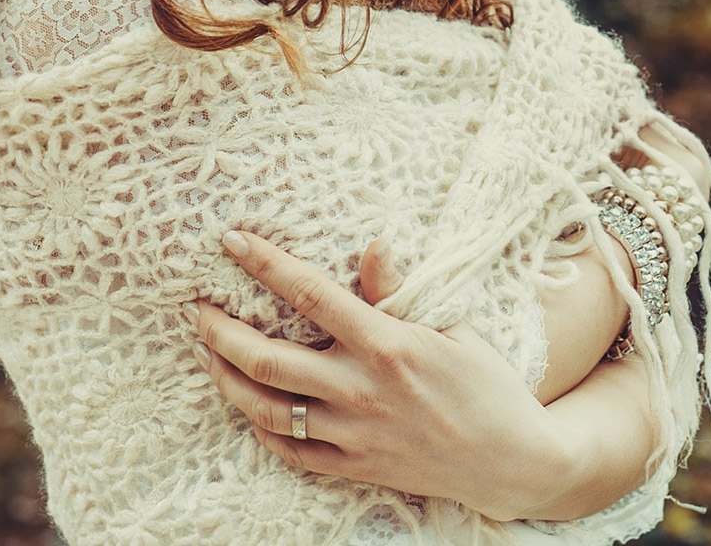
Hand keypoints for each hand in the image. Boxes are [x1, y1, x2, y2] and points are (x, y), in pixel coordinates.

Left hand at [188, 230, 575, 521]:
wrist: (513, 461)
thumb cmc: (485, 383)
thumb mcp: (450, 324)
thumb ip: (398, 290)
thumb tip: (370, 246)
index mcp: (386, 344)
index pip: (311, 295)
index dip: (267, 265)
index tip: (232, 242)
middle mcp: (361, 391)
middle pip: (270, 361)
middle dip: (222, 332)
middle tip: (196, 308)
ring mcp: (354, 435)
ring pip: (269, 410)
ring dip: (229, 380)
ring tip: (209, 354)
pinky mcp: (356, 469)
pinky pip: (293, 452)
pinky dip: (263, 428)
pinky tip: (249, 406)